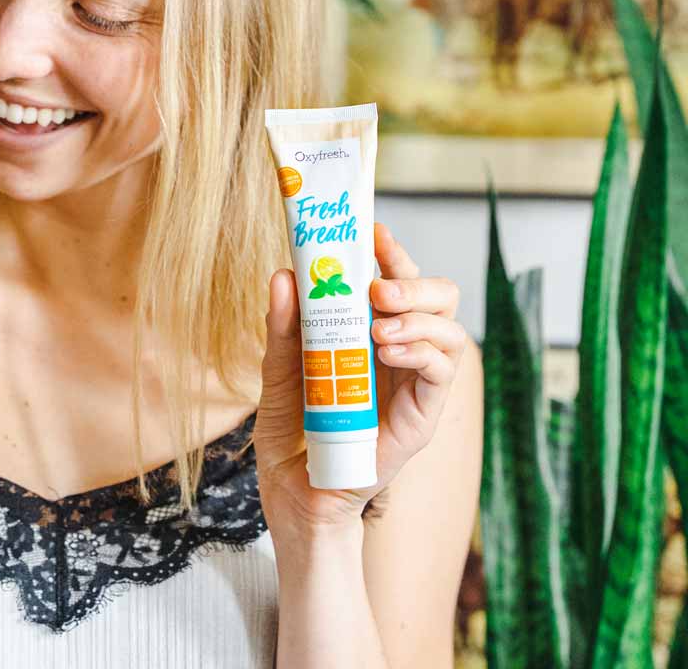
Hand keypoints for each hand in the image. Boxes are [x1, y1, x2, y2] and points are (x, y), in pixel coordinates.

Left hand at [254, 222, 470, 533]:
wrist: (295, 495)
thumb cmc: (291, 433)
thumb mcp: (276, 373)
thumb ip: (283, 330)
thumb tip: (283, 276)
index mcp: (368, 334)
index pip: (395, 281)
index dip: (392, 253)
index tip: (373, 231)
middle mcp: (400, 353)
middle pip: (437, 297)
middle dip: (414, 280)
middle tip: (377, 288)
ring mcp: (415, 384)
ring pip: (450, 330)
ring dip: (418, 316)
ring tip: (380, 325)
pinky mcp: (422, 416)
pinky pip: (443, 373)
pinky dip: (422, 352)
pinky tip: (389, 350)